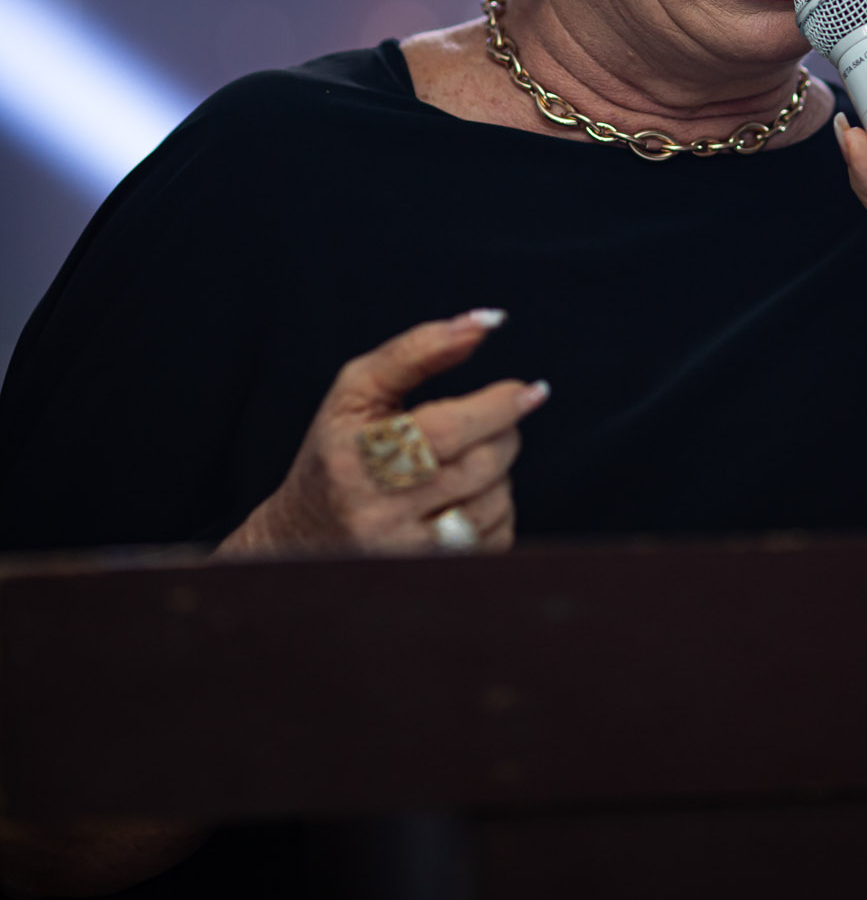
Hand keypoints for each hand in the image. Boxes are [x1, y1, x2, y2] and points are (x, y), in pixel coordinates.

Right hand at [220, 311, 547, 557]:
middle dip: (503, 432)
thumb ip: (419, 349)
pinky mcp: (429, 578)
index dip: (498, 406)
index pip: (446, 430)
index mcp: (357, 457)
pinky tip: (465, 496)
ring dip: (499, 470)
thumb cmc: (337, 447)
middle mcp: (378, 513)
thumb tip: (488, 322)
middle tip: (496, 418)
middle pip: (480, 465)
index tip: (531, 390)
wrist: (302, 538)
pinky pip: (496, 539)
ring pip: (494, 502)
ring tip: (468, 457)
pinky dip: (496, 508)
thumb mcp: (358, 389)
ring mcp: (405, 554)